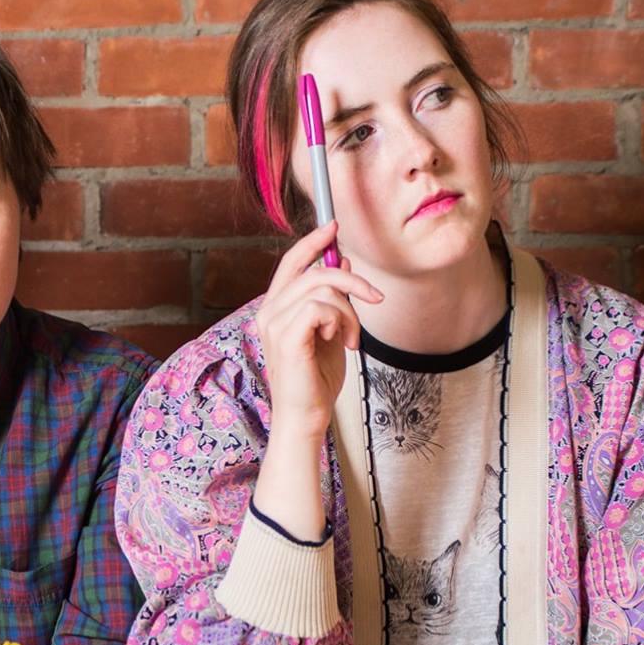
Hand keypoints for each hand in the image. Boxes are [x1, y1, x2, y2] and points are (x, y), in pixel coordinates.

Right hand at [254, 222, 382, 446]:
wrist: (307, 417)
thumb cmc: (316, 381)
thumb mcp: (331, 330)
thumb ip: (333, 299)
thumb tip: (343, 265)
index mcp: (276, 309)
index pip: (292, 263)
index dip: (312, 242)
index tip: (333, 228)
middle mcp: (269, 312)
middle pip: (313, 271)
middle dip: (352, 281)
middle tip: (374, 299)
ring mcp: (274, 324)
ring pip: (323, 289)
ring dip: (349, 312)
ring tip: (351, 338)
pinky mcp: (287, 337)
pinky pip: (320, 307)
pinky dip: (340, 320)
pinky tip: (342, 342)